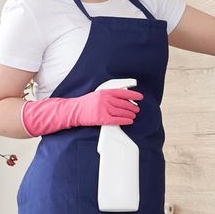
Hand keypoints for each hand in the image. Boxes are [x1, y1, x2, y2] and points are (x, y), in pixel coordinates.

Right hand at [20, 87, 142, 134]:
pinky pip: (117, 120)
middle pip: (123, 103)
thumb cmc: (86, 103)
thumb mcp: (98, 95)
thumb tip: (123, 98)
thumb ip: (109, 95)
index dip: (133, 95)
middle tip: (137, 109)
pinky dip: (125, 120)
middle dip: (132, 107)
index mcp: (105, 92)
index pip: (123, 92)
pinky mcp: (101, 118)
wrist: (73, 111)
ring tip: (134, 115)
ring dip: (130, 114)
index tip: (140, 97)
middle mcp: (105, 99)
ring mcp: (103, 109)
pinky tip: (129, 121)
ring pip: (121, 112)